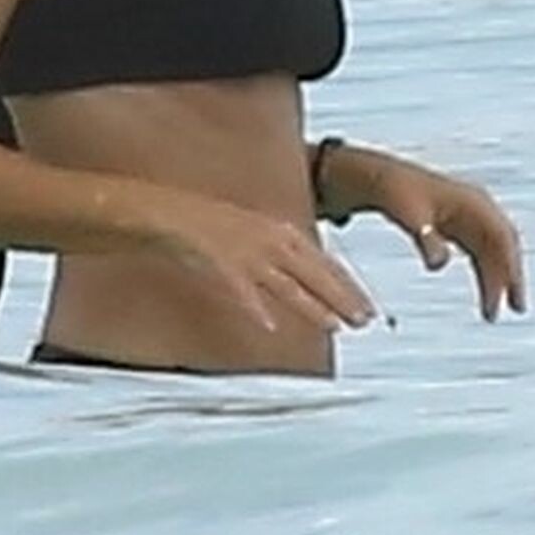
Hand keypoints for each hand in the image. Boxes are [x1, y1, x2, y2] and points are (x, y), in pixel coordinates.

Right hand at [153, 197, 377, 334]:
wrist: (168, 209)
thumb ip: (273, 256)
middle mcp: (268, 239)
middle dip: (342, 297)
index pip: (322, 261)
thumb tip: (294, 279)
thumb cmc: (206, 223)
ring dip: (313, 306)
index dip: (346, 285)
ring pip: (287, 283)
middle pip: (313, 272)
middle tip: (365, 321)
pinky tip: (270, 326)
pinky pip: (242, 289)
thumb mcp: (249, 233)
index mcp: (277, 230)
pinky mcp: (220, 261)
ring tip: (335, 326)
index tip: (366, 304)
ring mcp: (245, 251)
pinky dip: (256, 307)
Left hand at [364, 154, 526, 320]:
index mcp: (471, 202)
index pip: (501, 237)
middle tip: (516, 308)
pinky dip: (485, 271)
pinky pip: (480, 251)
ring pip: (493, 250)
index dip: (509, 266)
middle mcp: (476, 206)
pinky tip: (484, 291)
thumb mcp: (410, 217)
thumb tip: (438, 265)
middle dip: (511, 275)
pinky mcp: (457, 223)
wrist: (381, 178)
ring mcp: (468, 214)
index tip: (509, 296)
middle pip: (503, 245)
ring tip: (493, 311)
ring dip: (497, 278)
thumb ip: (427, 241)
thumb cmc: (396, 194)